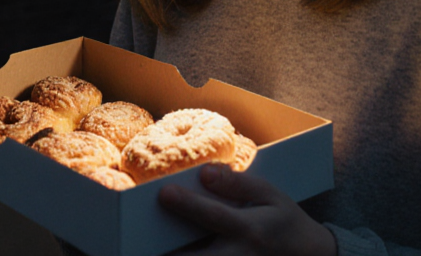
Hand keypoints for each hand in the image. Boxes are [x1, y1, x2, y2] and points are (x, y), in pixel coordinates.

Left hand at [158, 164, 335, 255]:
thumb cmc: (284, 220)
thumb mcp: (270, 195)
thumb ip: (238, 184)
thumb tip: (205, 173)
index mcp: (251, 229)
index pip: (214, 216)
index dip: (188, 204)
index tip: (163, 193)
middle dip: (168, 253)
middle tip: (136, 241)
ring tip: (143, 248)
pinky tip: (166, 253)